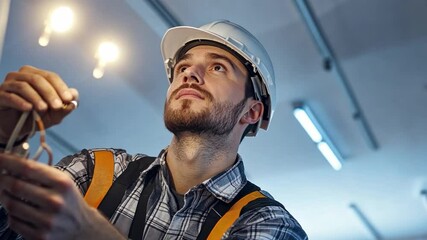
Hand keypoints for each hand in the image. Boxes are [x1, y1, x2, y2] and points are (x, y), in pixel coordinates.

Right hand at [0, 65, 78, 142]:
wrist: (15, 128)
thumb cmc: (36, 116)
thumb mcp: (53, 114)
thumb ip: (64, 107)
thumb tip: (75, 99)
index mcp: (36, 75)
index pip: (50, 76)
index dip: (60, 87)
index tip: (69, 99)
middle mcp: (21, 76)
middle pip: (37, 79)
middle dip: (50, 93)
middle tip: (57, 105)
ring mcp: (8, 84)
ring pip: (23, 86)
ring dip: (36, 98)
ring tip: (44, 109)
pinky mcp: (0, 95)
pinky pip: (10, 96)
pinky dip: (20, 102)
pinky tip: (28, 109)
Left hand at [0, 153, 124, 239]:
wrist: (83, 228)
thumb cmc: (70, 201)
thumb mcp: (63, 182)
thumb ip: (41, 174)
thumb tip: (11, 166)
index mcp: (62, 184)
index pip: (27, 168)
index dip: (7, 161)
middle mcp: (55, 202)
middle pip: (15, 186)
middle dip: (2, 179)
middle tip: (0, 176)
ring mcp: (47, 220)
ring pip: (11, 205)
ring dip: (4, 197)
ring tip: (7, 193)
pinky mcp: (40, 236)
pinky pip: (14, 222)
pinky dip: (11, 214)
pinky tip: (17, 210)